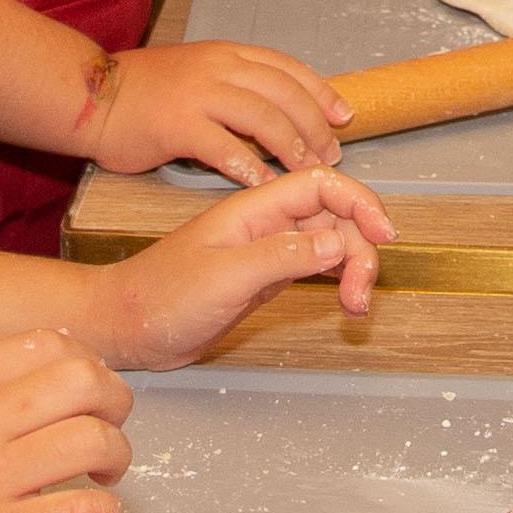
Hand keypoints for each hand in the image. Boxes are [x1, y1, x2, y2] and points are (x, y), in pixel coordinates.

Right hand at [0, 329, 138, 512]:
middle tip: (108, 432)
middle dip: (115, 403)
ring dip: (116, 456)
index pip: (48, 344)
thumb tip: (48, 375)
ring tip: (101, 477)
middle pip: (83, 381)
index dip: (86, 366)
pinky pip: (83, 512)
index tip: (88, 396)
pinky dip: (104, 512)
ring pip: (93, 440)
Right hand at [83, 37, 349, 182]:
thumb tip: (278, 106)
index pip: (287, 68)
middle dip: (315, 125)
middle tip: (331, 153)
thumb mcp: (196, 71)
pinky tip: (267, 186)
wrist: (90, 96)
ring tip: (308, 171)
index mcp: (226, 54)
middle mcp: (217, 68)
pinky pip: (226, 149)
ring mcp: (198, 95)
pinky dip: (252, 169)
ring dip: (292, 147)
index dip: (320, 92)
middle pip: (284, 93)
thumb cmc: (143, 91)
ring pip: (263, 118)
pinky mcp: (177, 125)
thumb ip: (233, 83)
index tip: (344, 116)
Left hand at [96, 165, 393, 360]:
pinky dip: (337, 280)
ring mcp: (267, 249)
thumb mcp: (225, 276)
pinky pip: (316, 266)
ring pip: (330, 244)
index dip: (360, 201)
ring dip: (352, 269)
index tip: (385, 234)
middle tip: (361, 294)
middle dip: (360, 248)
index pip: (320, 185)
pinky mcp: (266, 276)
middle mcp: (266, 223)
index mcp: (253, 209)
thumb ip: (281, 256)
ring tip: (353, 307)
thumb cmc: (164, 297)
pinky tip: (342, 301)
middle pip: (334, 217)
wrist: (127, 327)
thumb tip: (337, 241)